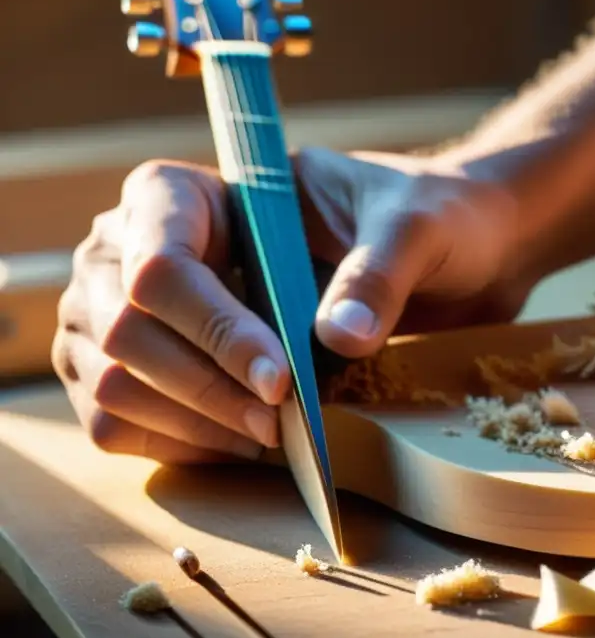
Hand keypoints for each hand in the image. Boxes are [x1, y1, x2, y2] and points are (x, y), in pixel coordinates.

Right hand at [52, 149, 527, 463]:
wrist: (437, 255)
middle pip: (126, 329)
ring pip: (114, 381)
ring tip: (272, 434)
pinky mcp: (145, 365)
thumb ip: (378, 270)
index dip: (212, 328)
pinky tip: (243, 441)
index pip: (161, 262)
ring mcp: (129, 310)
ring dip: (192, 422)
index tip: (281, 379)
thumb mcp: (414, 227)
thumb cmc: (417, 219)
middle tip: (283, 422)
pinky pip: (120, 419)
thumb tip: (339, 335)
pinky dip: (179, 443)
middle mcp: (136, 247)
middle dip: (206, 387)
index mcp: (187, 194)